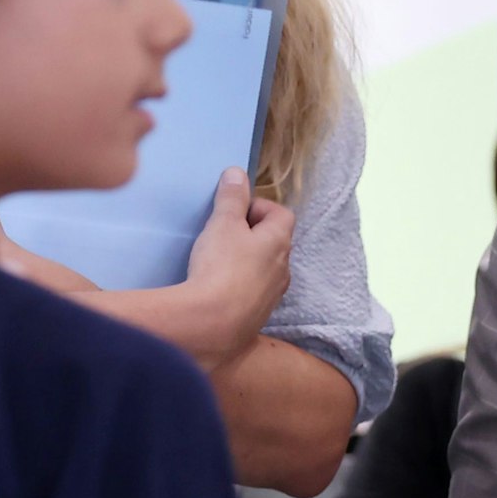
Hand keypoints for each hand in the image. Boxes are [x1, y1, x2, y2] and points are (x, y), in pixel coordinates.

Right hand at [184, 167, 294, 368]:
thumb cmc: (220, 266)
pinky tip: (217, 289)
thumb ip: (231, 197)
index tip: (235, 211)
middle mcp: (283, 269)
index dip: (260, 207)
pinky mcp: (258, 317)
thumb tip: (237, 173)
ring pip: (264, 269)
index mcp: (280, 241)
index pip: (282, 213)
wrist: (212, 324)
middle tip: (223, 234)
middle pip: (274, 241)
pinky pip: (253, 293)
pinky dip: (240, 286)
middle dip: (251, 234)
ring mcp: (273, 295)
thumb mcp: (222, 223)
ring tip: (218, 262)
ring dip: (247, 261)